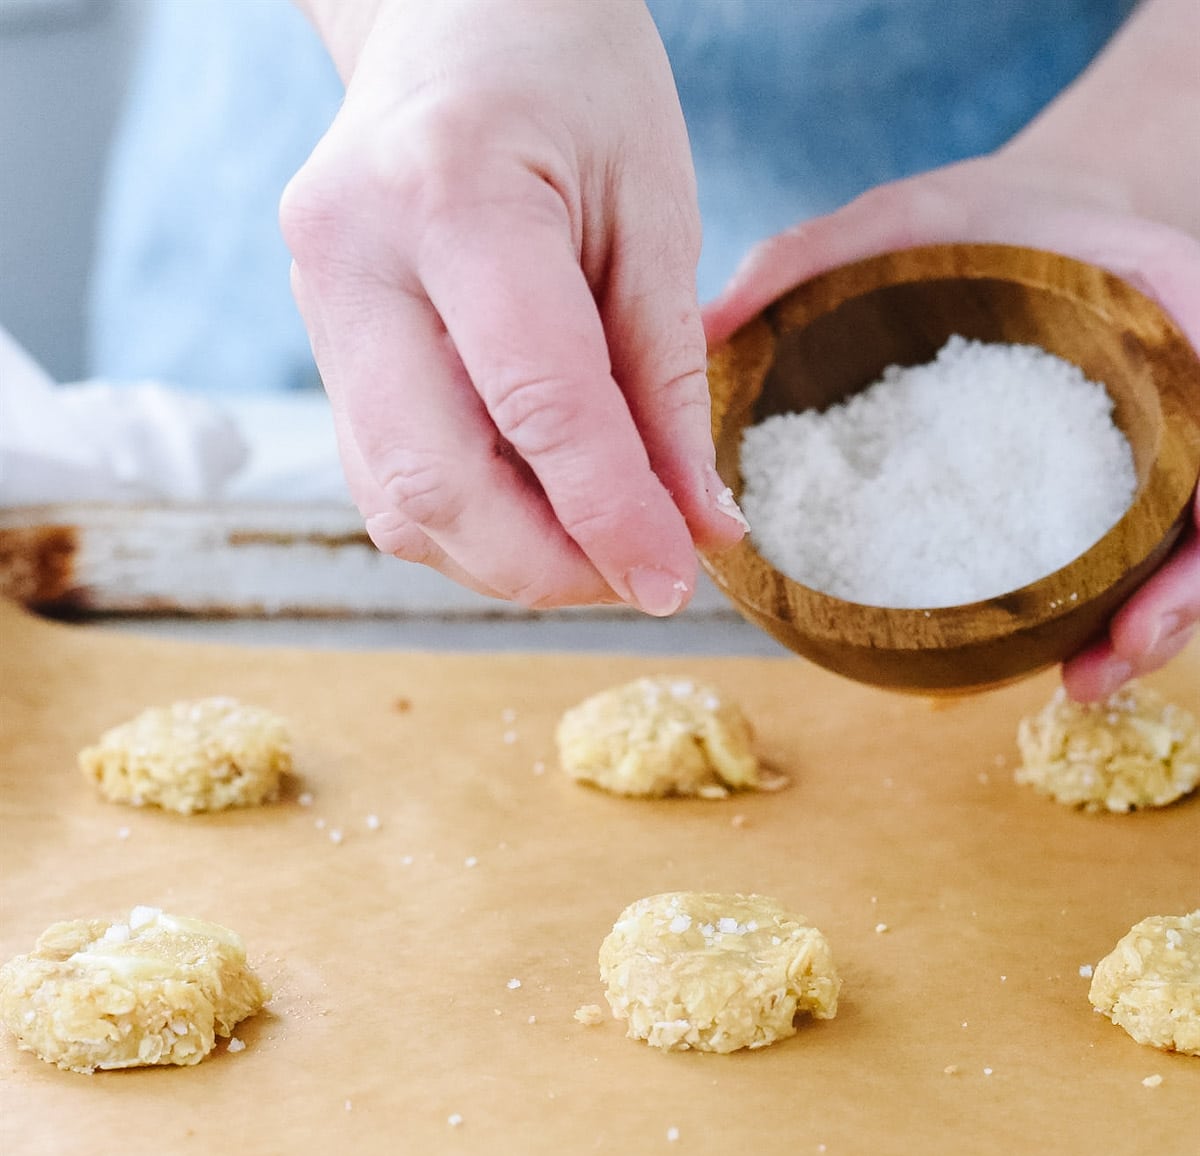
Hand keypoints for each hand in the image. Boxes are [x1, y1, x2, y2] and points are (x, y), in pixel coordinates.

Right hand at [281, 0, 743, 613]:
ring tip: (602, 539)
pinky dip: (473, 522)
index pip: (537, 406)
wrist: (457, 15)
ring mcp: (316, 307)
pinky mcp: (319, 348)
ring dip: (510, 557)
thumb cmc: (573, 85)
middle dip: (549, 566)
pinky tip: (542, 503)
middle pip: (437, 485)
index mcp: (448, 191)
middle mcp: (352, 258)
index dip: (612, 518)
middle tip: (641, 577)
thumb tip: (697, 530)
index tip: (676, 584)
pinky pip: (389, 482)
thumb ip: (668, 381)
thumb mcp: (654, 211)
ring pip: (400, 505)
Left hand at [703, 154, 1199, 699]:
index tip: (1165, 567)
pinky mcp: (1124, 487)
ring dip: (1147, 627)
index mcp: (1161, 311)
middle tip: (1105, 662)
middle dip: (1173, 596)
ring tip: (1082, 683)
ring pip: (1183, 549)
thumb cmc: (986, 214)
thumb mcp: (906, 216)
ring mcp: (1159, 445)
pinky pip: (1137, 556)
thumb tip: (706, 327)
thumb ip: (815, 258)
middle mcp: (1179, 387)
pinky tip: (1064, 663)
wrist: (1043, 216)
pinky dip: (1112, 611)